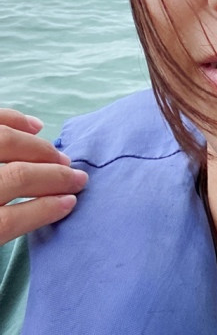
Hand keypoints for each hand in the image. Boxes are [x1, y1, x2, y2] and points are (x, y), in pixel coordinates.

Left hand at [0, 108, 87, 244]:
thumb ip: (4, 228)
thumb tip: (47, 210)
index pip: (9, 220)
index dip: (43, 211)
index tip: (71, 202)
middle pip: (15, 177)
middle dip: (53, 176)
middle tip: (77, 178)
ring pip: (6, 141)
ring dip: (39, 149)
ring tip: (59, 157)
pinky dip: (15, 119)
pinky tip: (34, 127)